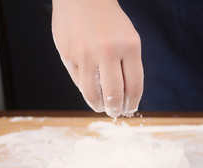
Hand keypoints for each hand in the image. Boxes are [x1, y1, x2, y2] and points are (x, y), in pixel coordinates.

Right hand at [52, 0, 143, 116]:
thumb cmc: (109, 20)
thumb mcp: (128, 38)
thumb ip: (128, 65)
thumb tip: (125, 96)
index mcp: (130, 46)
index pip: (135, 86)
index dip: (133, 103)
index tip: (130, 109)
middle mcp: (108, 51)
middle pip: (114, 95)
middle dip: (116, 109)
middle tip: (115, 113)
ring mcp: (85, 54)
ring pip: (92, 93)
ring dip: (98, 105)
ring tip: (100, 107)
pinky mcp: (68, 55)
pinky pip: (78, 81)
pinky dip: (85, 89)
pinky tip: (89, 91)